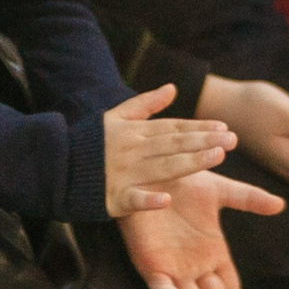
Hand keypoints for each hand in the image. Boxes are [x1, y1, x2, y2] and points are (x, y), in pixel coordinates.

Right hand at [102, 81, 236, 214]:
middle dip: (204, 142)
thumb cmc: (90, 142)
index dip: (199, 128)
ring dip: (190, 162)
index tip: (224, 128)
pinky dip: (148, 200)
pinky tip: (167, 200)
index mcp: (135, 132)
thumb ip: (146, 104)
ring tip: (216, 158)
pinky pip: (133, 200)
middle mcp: (133, 150)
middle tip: (232, 141)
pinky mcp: (113, 197)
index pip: (173, 128)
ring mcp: (124, 174)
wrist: (56, 165)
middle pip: (174, 145)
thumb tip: (172, 88)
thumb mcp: (116, 116)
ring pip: (162, 168)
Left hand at [121, 169, 283, 288]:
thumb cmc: (181, 181)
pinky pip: (162, 287)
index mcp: (212, 253)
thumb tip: (280, 205)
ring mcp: (172, 267)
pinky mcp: (150, 264)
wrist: (149, 170)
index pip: (229, 288)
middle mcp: (193, 266)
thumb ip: (248, 199)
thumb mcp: (219, 191)